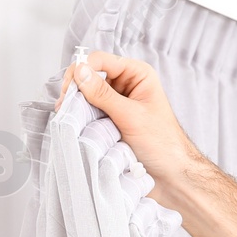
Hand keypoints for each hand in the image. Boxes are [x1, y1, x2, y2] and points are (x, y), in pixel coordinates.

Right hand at [54, 51, 203, 203]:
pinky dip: (81, 116)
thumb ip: (104, 94)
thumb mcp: (131, 116)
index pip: (101, 60)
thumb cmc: (162, 145)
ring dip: (77, 104)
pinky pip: (90, 111)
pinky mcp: (111, 119)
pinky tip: (75, 124)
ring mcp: (118, 102)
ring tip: (68, 116)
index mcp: (138, 74)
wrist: (171, 176)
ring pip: (87, 94)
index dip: (82, 70)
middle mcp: (127, 84)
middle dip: (76, 88)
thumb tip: (80, 72)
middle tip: (64, 106)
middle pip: (91, 75)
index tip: (69, 89)